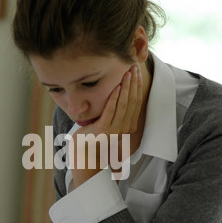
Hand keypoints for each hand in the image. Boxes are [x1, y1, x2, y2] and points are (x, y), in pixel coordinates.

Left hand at [70, 64, 143, 185]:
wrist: (83, 154)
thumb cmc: (94, 138)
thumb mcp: (107, 124)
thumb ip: (113, 114)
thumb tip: (116, 96)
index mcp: (127, 126)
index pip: (135, 103)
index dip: (137, 87)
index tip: (137, 73)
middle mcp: (124, 129)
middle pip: (132, 101)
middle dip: (134, 83)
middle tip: (134, 67)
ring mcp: (114, 130)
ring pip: (124, 105)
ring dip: (126, 87)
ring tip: (127, 73)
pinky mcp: (103, 131)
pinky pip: (110, 112)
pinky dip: (114, 99)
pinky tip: (115, 88)